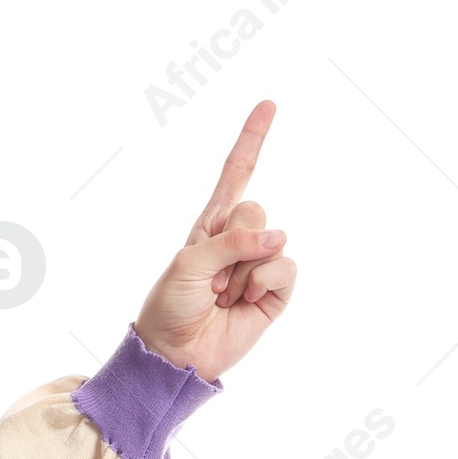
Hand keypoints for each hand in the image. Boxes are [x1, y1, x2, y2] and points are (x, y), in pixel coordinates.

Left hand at [133, 100, 296, 383]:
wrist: (177, 353)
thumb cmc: (172, 305)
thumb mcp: (189, 262)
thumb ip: (232, 241)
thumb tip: (279, 238)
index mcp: (212, 224)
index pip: (236, 173)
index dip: (252, 139)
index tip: (268, 105)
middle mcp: (239, 238)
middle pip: (254, 209)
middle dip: (232, 241)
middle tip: (211, 277)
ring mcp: (260, 263)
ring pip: (271, 241)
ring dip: (241, 272)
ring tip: (222, 296)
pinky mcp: (276, 290)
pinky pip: (285, 267)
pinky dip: (263, 283)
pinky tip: (244, 302)